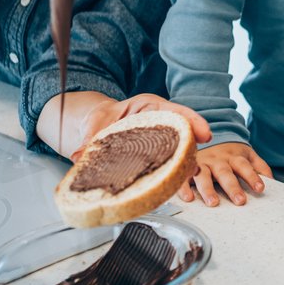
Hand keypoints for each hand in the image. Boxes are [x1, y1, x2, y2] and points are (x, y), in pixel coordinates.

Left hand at [70, 93, 211, 160]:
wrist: (99, 123)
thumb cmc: (103, 118)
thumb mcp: (95, 124)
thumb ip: (88, 139)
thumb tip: (79, 155)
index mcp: (147, 106)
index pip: (174, 110)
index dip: (191, 121)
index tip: (204, 133)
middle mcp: (158, 119)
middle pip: (182, 128)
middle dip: (193, 140)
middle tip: (199, 154)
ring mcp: (160, 135)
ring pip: (179, 144)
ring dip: (186, 158)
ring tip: (190, 171)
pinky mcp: (157, 150)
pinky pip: (169, 157)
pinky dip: (174, 168)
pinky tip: (177, 178)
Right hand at [179, 142, 272, 206]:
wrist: (205, 133)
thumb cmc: (229, 152)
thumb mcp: (246, 154)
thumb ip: (259, 166)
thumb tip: (272, 180)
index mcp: (234, 157)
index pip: (245, 166)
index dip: (252, 177)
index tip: (260, 188)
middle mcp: (217, 160)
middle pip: (225, 173)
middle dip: (232, 187)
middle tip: (240, 201)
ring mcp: (201, 163)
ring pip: (204, 175)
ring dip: (208, 189)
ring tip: (213, 203)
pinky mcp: (187, 168)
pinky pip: (184, 178)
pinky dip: (184, 187)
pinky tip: (188, 198)